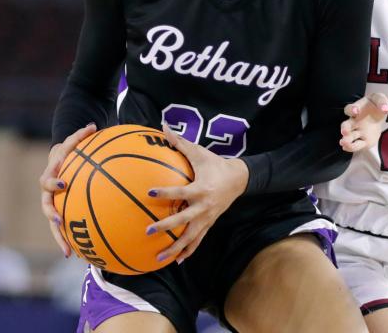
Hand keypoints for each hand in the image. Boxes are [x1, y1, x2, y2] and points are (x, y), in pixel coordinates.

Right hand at [39, 123, 97, 256]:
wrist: (61, 158)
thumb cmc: (70, 149)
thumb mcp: (73, 141)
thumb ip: (81, 136)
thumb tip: (93, 125)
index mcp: (50, 176)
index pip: (47, 181)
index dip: (53, 184)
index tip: (63, 185)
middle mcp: (48, 193)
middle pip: (46, 208)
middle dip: (52, 217)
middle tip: (59, 223)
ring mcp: (53, 204)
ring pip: (54, 224)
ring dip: (60, 238)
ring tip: (69, 253)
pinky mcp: (61, 212)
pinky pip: (66, 227)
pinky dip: (72, 239)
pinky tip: (82, 254)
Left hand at [144, 125, 247, 263]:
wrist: (239, 178)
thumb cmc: (215, 164)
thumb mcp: (199, 153)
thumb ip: (180, 142)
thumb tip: (163, 126)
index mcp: (201, 189)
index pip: (180, 191)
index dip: (165, 191)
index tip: (149, 191)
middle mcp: (204, 207)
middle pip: (183, 220)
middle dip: (165, 227)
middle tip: (148, 230)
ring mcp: (207, 218)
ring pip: (189, 237)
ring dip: (174, 248)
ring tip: (158, 257)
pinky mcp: (209, 224)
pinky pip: (197, 241)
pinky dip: (187, 251)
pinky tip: (176, 261)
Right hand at [340, 92, 387, 151]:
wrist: (378, 114)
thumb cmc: (376, 104)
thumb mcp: (379, 99)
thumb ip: (382, 102)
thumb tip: (385, 109)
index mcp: (356, 109)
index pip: (350, 109)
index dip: (352, 109)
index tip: (355, 111)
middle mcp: (354, 121)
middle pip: (346, 125)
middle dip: (345, 128)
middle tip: (344, 131)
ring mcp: (357, 131)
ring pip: (349, 136)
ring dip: (346, 140)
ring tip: (343, 143)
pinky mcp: (363, 140)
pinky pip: (356, 145)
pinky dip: (351, 147)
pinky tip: (346, 148)